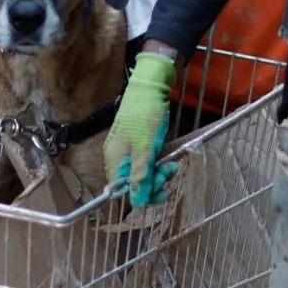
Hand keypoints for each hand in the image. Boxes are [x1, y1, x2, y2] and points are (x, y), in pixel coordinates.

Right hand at [105, 51, 177, 205]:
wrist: (149, 87)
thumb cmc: (146, 115)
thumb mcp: (146, 147)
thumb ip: (140, 174)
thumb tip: (137, 201)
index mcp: (115, 159)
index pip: (124, 189)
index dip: (143, 194)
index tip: (162, 190)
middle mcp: (118, 157)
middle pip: (133, 182)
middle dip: (154, 182)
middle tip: (170, 172)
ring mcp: (127, 150)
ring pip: (141, 172)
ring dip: (158, 173)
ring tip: (172, 165)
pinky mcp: (136, 143)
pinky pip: (145, 162)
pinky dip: (157, 164)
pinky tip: (168, 160)